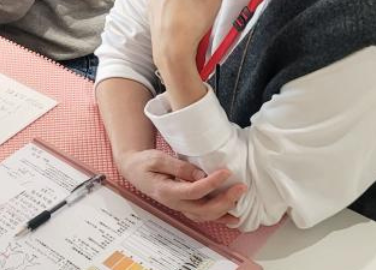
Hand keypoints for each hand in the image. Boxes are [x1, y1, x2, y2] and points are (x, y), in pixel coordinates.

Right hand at [116, 149, 247, 224]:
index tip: (227, 172)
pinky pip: (204, 216)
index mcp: (166, 191)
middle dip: (225, 200)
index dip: (212, 183)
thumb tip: (200, 174)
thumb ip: (179, 167)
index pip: (194, 191)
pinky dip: (219, 217)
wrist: (134, 170)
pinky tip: (233, 217)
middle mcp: (174, 203)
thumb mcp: (158, 159)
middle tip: (241, 187)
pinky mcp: (184, 206)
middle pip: (204, 208)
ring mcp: (180, 207)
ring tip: (240, 200)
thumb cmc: (144, 162)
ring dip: (225, 210)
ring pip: (205, 216)